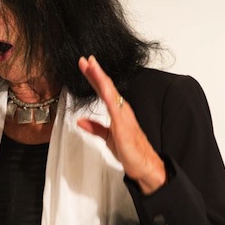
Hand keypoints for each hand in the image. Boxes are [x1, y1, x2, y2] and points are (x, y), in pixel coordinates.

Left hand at [77, 56, 166, 194]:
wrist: (145, 165)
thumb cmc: (131, 151)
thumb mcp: (108, 138)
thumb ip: (95, 128)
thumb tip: (80, 121)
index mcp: (117, 111)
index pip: (103, 90)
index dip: (94, 77)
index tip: (86, 66)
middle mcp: (121, 109)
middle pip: (106, 86)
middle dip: (95, 72)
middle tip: (85, 59)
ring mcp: (123, 115)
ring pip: (109, 91)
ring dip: (100, 77)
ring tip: (91, 65)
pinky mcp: (123, 123)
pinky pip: (114, 105)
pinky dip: (107, 93)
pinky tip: (101, 85)